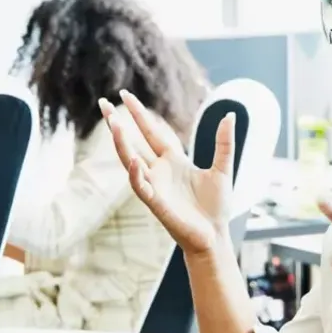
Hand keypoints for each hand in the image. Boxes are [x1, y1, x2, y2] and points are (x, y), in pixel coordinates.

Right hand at [100, 90, 235, 255]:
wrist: (215, 237)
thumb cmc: (215, 207)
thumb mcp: (223, 169)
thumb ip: (224, 143)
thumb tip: (230, 115)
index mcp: (173, 161)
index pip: (152, 132)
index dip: (140, 115)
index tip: (125, 95)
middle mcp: (159, 171)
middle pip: (133, 142)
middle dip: (117, 123)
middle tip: (101, 103)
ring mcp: (155, 186)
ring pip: (130, 161)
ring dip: (121, 144)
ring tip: (113, 123)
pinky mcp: (156, 204)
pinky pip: (141, 187)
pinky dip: (136, 174)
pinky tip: (133, 160)